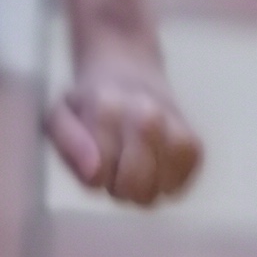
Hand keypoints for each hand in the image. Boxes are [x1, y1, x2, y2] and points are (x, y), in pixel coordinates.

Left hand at [46, 36, 202, 206]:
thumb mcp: (62, 114)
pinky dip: (166, 185)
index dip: (95, 176)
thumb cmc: (89, 103)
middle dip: (120, 186)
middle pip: (135, 185)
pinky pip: (181, 186)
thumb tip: (94, 173)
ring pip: (159, 189)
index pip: (99, 174)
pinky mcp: (195, 145)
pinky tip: (154, 167)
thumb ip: (69, 142)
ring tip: (134, 163)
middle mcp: (147, 114)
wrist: (127, 67)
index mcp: (107, 106)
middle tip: (115, 164)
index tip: (94, 157)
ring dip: (144, 187)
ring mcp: (176, 128)